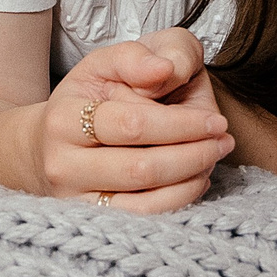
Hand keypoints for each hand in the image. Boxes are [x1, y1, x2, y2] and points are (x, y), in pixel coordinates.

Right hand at [33, 28, 234, 213]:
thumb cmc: (92, 96)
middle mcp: (62, 164)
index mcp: (63, 118)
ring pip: (145, 201)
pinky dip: (179, 199)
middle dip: (193, 154)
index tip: (215, 119)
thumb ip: (137, 56)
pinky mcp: (92, 219)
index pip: (132, 124)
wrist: (52, 139)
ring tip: (214, 155)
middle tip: (223, 139)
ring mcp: (75, 198)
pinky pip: (144, 218)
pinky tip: (196, 177)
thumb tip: (164, 69)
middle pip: (141, 168)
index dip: (181, 123)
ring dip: (191, 178)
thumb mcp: (108, 63)